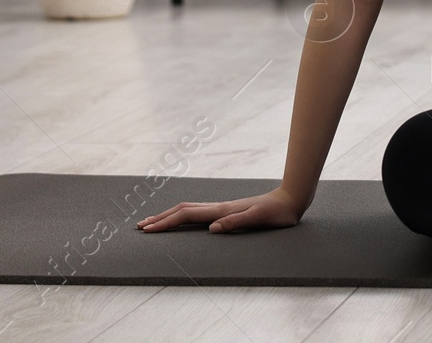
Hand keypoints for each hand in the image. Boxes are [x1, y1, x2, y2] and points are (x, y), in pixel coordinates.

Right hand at [136, 185, 306, 233]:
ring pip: (189, 210)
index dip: (166, 223)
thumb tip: (212, 228)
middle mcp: (219, 208)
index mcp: (222, 211)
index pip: (187, 216)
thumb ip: (236, 222)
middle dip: (160, 219)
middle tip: (140, 226)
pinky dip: (183, 216)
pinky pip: (199, 214)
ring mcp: (222, 208)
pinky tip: (183, 220)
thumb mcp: (259, 219)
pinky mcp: (228, 211)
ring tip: (154, 222)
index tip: (148, 229)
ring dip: (169, 216)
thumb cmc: (276, 213)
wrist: (291, 201)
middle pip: (182, 210)